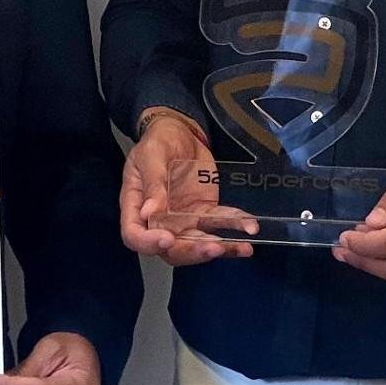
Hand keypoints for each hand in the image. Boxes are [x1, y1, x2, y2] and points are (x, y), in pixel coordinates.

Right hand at [120, 112, 253, 264]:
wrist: (180, 132)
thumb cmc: (159, 141)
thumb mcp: (152, 155)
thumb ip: (153, 182)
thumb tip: (148, 213)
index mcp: (136, 206)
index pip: (135, 235)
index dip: (149, 243)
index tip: (167, 239)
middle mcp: (158, 220)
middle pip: (170, 249)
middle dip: (193, 251)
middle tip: (214, 247)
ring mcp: (182, 220)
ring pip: (197, 243)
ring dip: (219, 248)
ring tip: (240, 246)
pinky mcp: (203, 212)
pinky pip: (218, 225)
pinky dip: (234, 228)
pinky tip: (249, 227)